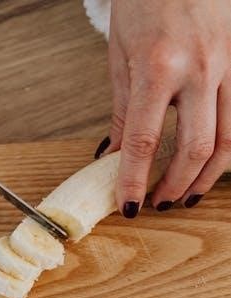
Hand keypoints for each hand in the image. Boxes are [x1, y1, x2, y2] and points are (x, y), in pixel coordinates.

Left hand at [97, 0, 230, 216]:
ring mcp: (227, 67)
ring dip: (206, 178)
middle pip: (194, 149)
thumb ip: (123, 110)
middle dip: (175, 186)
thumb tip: (115, 154)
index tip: (129, 206)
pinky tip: (210, 165)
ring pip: (227, 141)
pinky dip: (225, 150)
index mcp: (158, 67)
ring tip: (186, 195)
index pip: (144, 141)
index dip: (135, 181)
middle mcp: (199, 70)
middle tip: (158, 203)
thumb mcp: (121, 55)